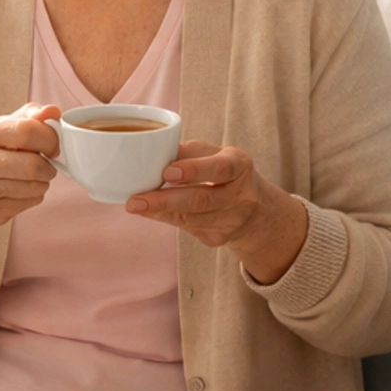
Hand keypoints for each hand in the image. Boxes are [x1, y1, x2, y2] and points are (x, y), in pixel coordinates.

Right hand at [0, 104, 60, 281]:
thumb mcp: (4, 127)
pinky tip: (20, 190)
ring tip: (31, 177)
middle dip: (49, 166)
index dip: (50, 139)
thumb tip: (53, 111)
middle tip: (46, 165)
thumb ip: (30, 116)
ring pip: (35, 186)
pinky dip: (34, 196)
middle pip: (33, 165)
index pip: (27, 131)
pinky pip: (29, 202)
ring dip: (42, 182)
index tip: (52, 145)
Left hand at [127, 141, 307, 284]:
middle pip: (202, 199)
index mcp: (239, 165)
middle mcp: (242, 194)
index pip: (219, 168)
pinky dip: (167, 219)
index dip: (193, 170)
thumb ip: (186, 153)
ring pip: (192, 219)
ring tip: (136, 206)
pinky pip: (188, 229)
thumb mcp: (213, 154)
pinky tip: (152, 212)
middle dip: (165, 200)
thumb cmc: (223, 172)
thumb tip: (150, 156)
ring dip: (160, 212)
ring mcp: (233, 220)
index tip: (166, 173)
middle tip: (134, 201)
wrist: (256, 209)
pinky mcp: (221, 238)